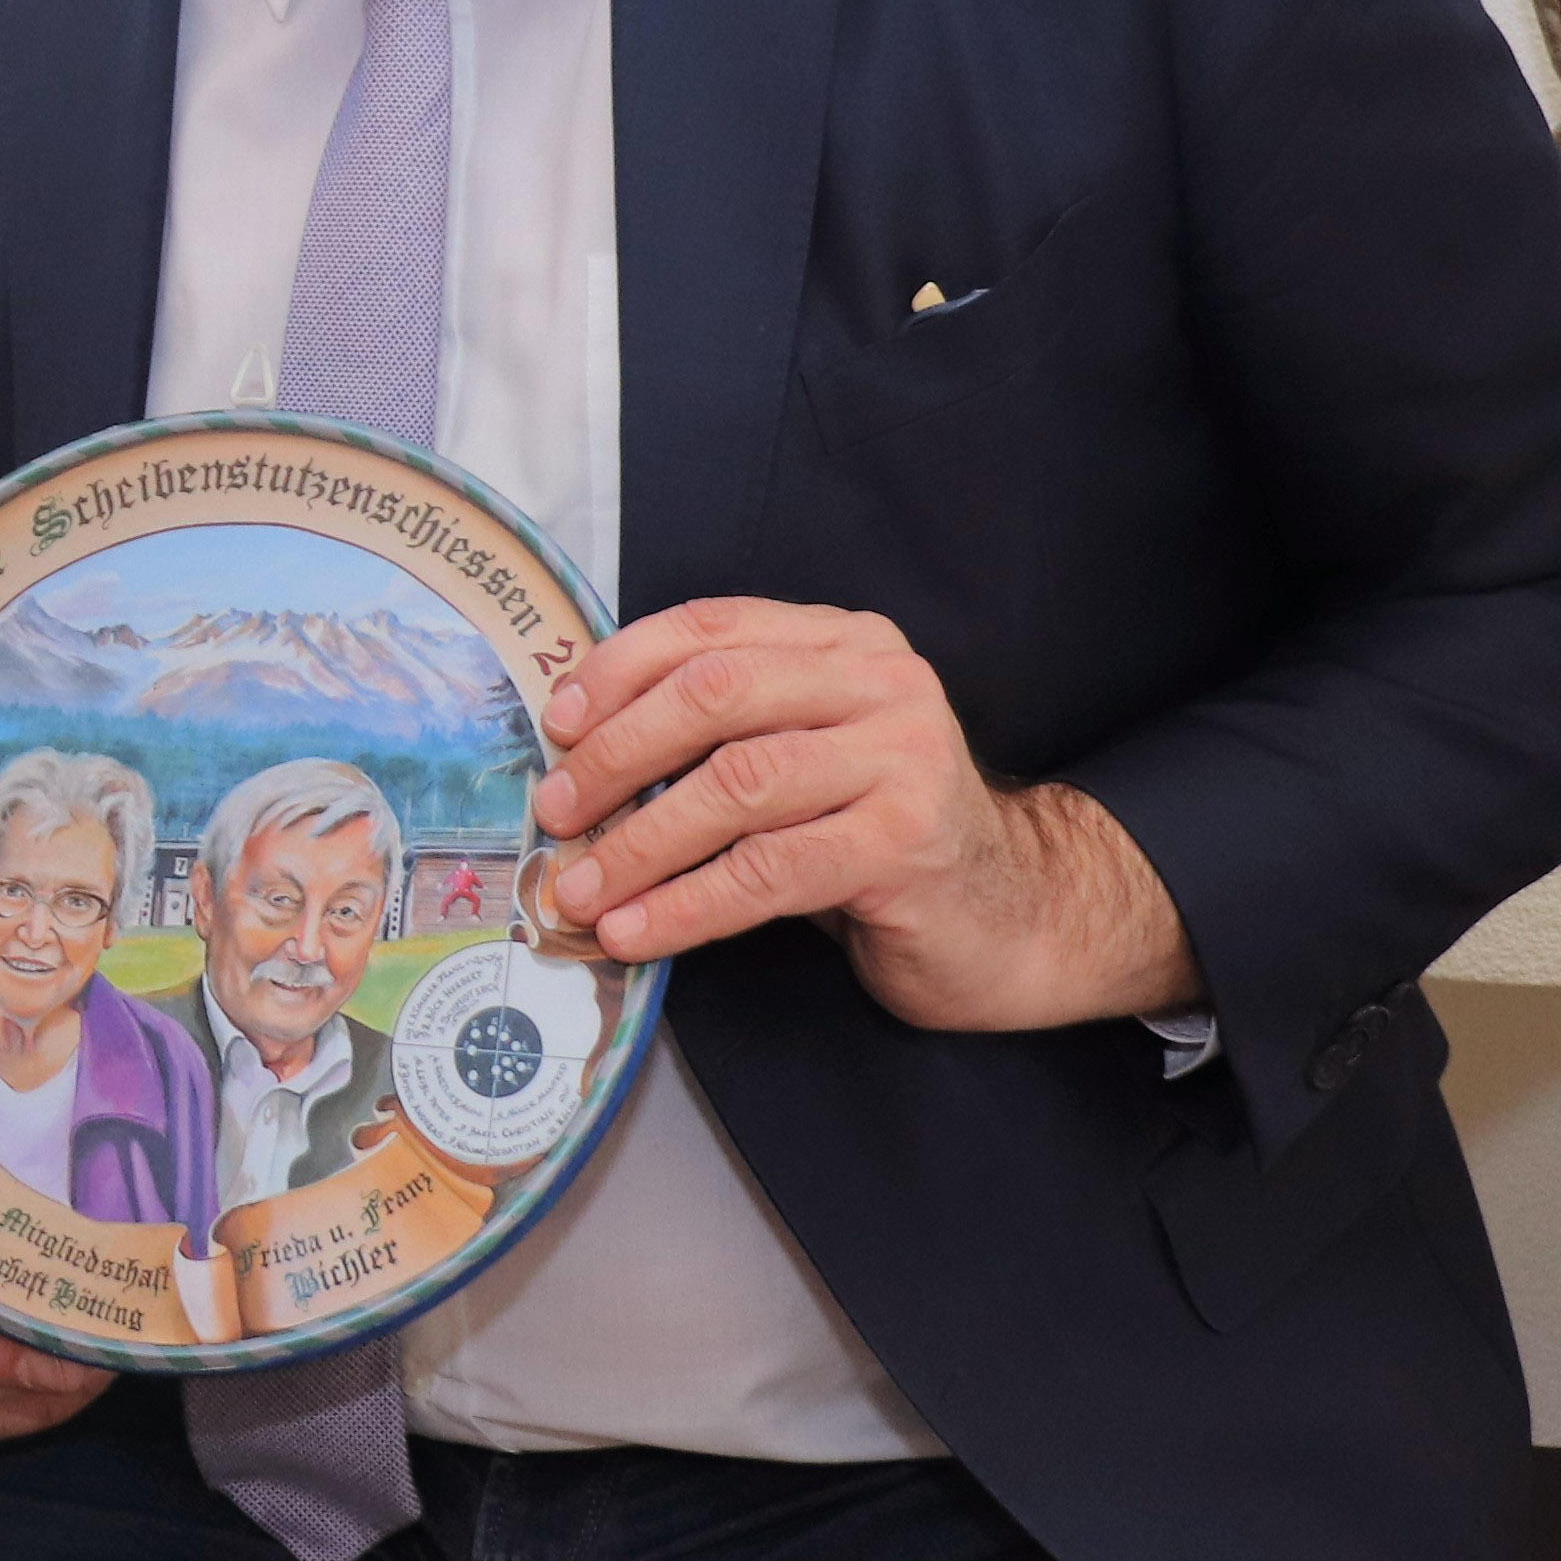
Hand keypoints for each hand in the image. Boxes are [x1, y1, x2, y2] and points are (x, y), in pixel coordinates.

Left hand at [529, 597, 1194, 1031]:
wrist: (1005, 915)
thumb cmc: (873, 836)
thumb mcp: (797, 760)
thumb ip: (717, 735)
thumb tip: (574, 756)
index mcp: (843, 641)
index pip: (710, 628)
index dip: (619, 671)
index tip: (556, 724)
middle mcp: (881, 682)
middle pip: (714, 696)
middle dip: (616, 756)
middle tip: (555, 813)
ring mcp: (903, 758)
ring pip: (736, 786)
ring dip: (639, 844)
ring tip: (578, 890)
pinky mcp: (907, 842)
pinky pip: (768, 871)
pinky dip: (687, 905)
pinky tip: (637, 933)